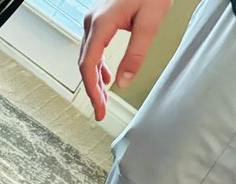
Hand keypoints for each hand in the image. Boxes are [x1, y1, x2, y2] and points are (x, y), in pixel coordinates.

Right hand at [79, 0, 172, 120]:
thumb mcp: (150, 22)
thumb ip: (136, 54)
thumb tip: (123, 83)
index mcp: (101, 24)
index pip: (89, 66)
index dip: (92, 91)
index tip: (99, 109)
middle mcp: (92, 22)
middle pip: (85, 64)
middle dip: (92, 90)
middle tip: (101, 111)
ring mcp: (94, 20)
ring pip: (88, 57)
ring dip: (95, 80)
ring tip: (104, 99)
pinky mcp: (100, 19)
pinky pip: (93, 48)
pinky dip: (98, 66)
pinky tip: (107, 77)